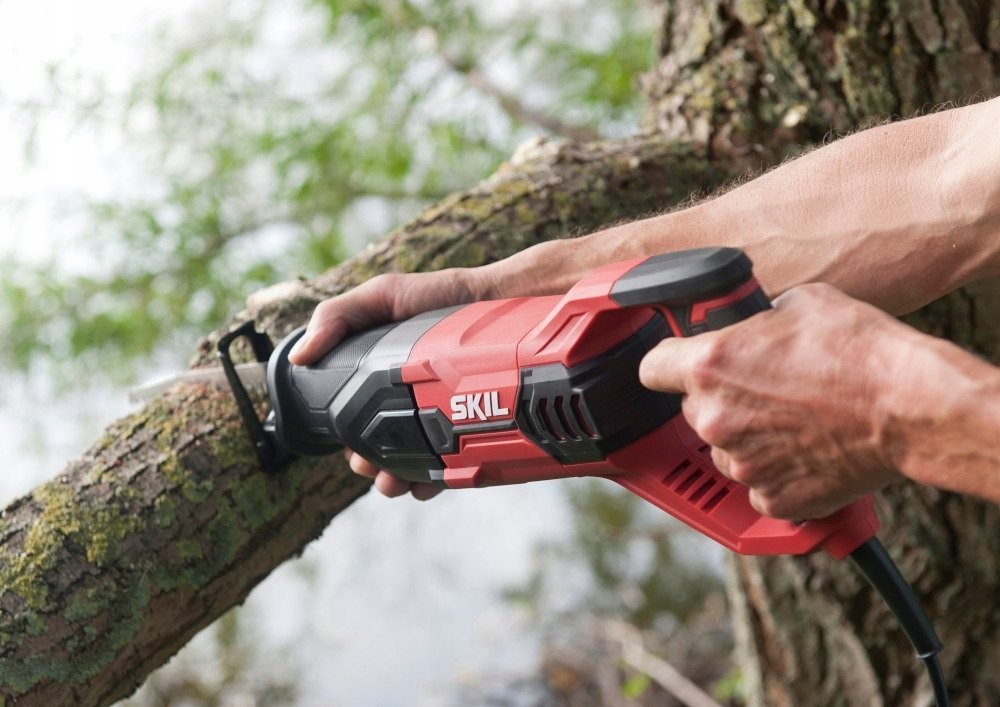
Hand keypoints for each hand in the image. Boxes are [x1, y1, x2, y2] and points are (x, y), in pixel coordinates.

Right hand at [289, 268, 484, 499]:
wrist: (494, 300)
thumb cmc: (435, 296)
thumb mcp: (381, 296)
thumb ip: (337, 316)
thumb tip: (300, 357)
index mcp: (380, 381)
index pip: (357, 423)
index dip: (349, 443)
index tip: (350, 452)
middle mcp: (410, 403)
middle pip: (382, 449)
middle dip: (371, 466)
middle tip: (371, 466)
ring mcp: (440, 417)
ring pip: (414, 463)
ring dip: (397, 480)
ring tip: (395, 482)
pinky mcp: (471, 427)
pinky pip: (453, 465)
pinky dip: (436, 482)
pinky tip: (428, 485)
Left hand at [638, 283, 907, 519]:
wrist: (911, 407)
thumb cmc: (861, 351)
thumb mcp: (799, 303)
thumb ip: (755, 317)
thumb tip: (751, 320)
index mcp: (710, 365)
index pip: (651, 368)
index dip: (668, 364)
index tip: (680, 365)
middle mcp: (715, 418)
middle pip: (692, 410)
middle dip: (720, 399)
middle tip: (764, 388)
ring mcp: (741, 463)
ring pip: (725, 448)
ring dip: (747, 437)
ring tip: (796, 419)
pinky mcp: (772, 499)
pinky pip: (757, 485)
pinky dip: (776, 472)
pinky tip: (807, 450)